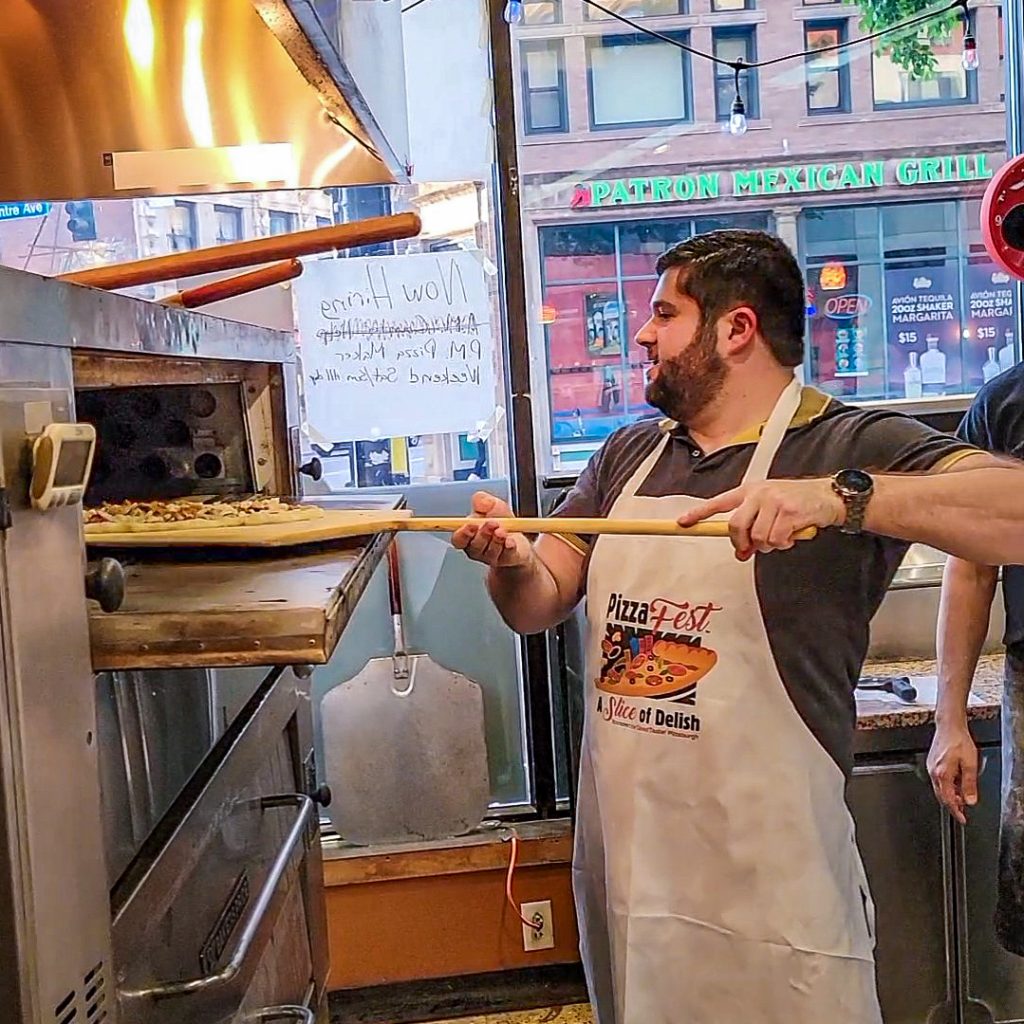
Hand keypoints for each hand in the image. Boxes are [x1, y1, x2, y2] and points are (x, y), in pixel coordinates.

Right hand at [451, 491, 532, 568]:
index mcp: (469, 535)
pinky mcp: (508, 559)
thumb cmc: (501, 522)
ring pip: (490, 552)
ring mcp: (492, 556)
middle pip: (475, 546)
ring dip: (496, 540)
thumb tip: (480, 499)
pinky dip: (508, 547)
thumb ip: (484, 501)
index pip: (459, 539)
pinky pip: (506, 556)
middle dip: (483, 534)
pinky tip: (510, 541)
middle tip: (492, 523)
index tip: (470, 525)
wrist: (520, 535)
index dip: (462, 534)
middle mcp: (478, 549)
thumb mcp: (493, 505)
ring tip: (502, 530)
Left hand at [676, 478, 844, 559]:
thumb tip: (741, 552)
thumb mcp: (770, 508)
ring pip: (758, 537)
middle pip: (736, 526)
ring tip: (781, 537)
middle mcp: (758, 493)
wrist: (827, 496)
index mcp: (750, 491)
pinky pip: (776, 539)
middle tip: (751, 549)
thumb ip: (753, 526)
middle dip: (742, 543)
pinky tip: (791, 536)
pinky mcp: (789, 512)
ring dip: (769, 545)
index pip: (719, 503)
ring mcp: (773, 501)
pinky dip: (783, 544)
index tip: (682, 522)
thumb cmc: (797, 503)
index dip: (699, 514)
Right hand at [927, 720, 978, 824]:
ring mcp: (931, 767)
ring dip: (950, 795)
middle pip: (942, 796)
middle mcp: (934, 772)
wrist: (949, 726)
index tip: (962, 819)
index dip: (956, 811)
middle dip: (952, 805)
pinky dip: (946, 786)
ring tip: (962, 797)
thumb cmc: (959, 741)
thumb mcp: (970, 764)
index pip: (948, 799)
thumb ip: (969, 784)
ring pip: (939, 788)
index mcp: (942, 774)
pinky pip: (938, 780)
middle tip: (963, 810)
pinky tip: (955, 784)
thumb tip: (970, 800)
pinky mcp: (931, 763)